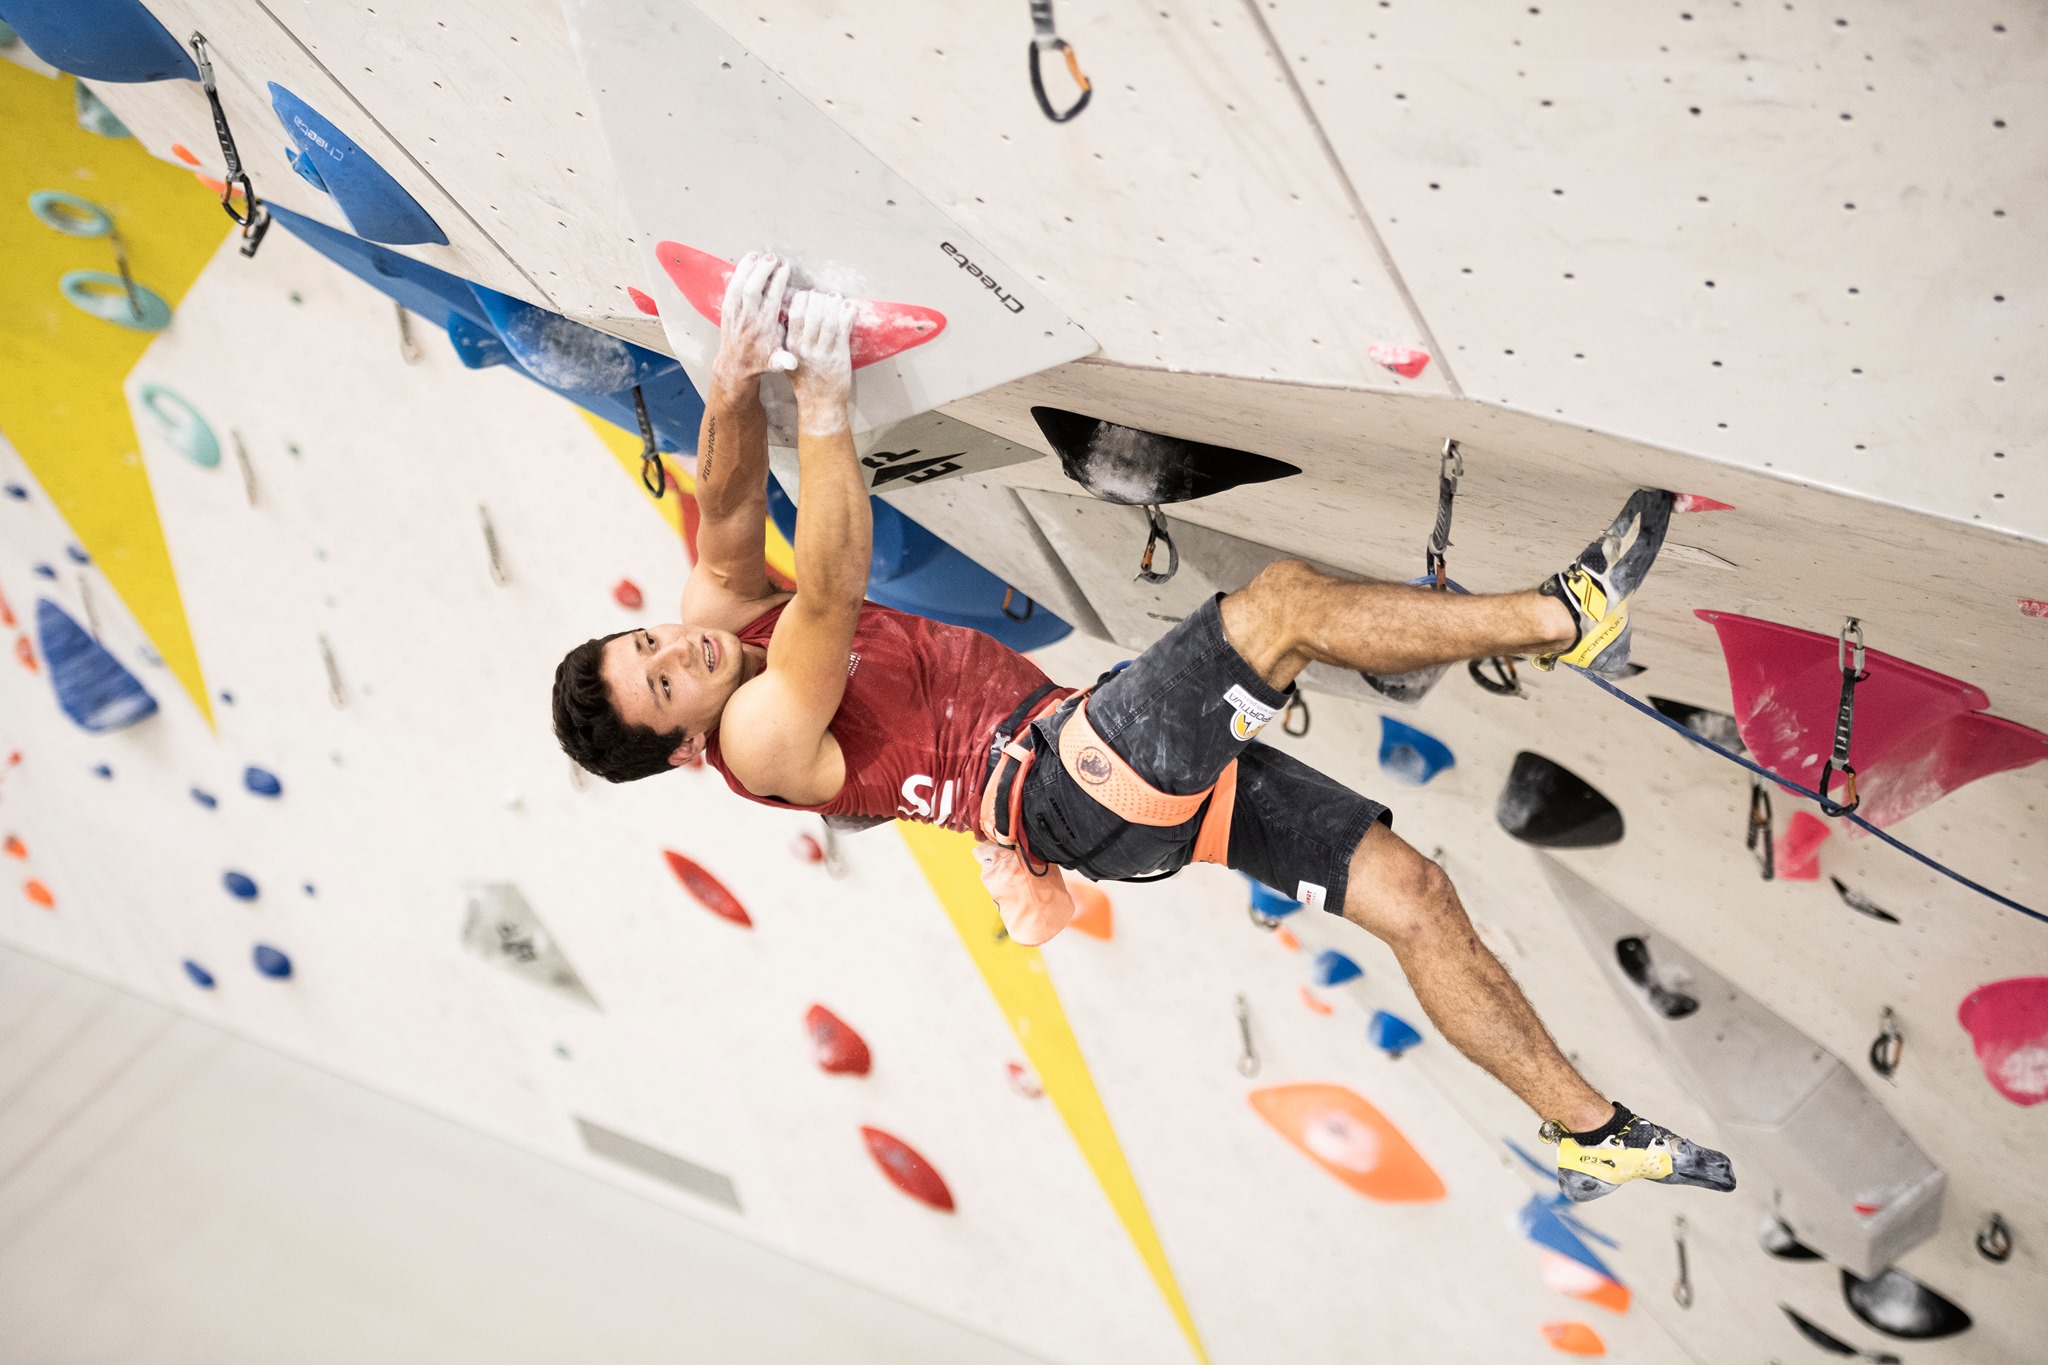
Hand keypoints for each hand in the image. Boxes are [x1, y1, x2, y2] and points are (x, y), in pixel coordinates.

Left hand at [712, 251, 791, 386]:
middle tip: (773, 258)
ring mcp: (735, 313)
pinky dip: (738, 272)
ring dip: (749, 268)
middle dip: (762, 271)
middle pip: (753, 289)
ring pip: (740, 286)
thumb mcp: (776, 362)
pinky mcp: (727, 309)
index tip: (785, 267)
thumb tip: (793, 363)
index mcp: (763, 327)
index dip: (778, 280)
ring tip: (759, 255)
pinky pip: (731, 287)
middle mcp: (748, 318)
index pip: (771, 299)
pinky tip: (747, 261)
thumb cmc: (760, 359)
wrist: (735, 365)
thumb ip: (784, 360)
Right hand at [784, 289, 857, 422]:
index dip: (803, 298)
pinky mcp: (839, 355)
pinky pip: (843, 329)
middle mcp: (805, 348)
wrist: (820, 401)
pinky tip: (849, 306)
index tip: (808, 294)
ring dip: (834, 303)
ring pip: (829, 319)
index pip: (795, 313)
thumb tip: (789, 310)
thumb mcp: (788, 358)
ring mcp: (823, 352)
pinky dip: (847, 314)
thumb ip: (788, 337)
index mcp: (791, 346)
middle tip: (823, 295)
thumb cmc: (804, 378)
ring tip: (835, 297)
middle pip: (812, 312)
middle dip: (819, 298)